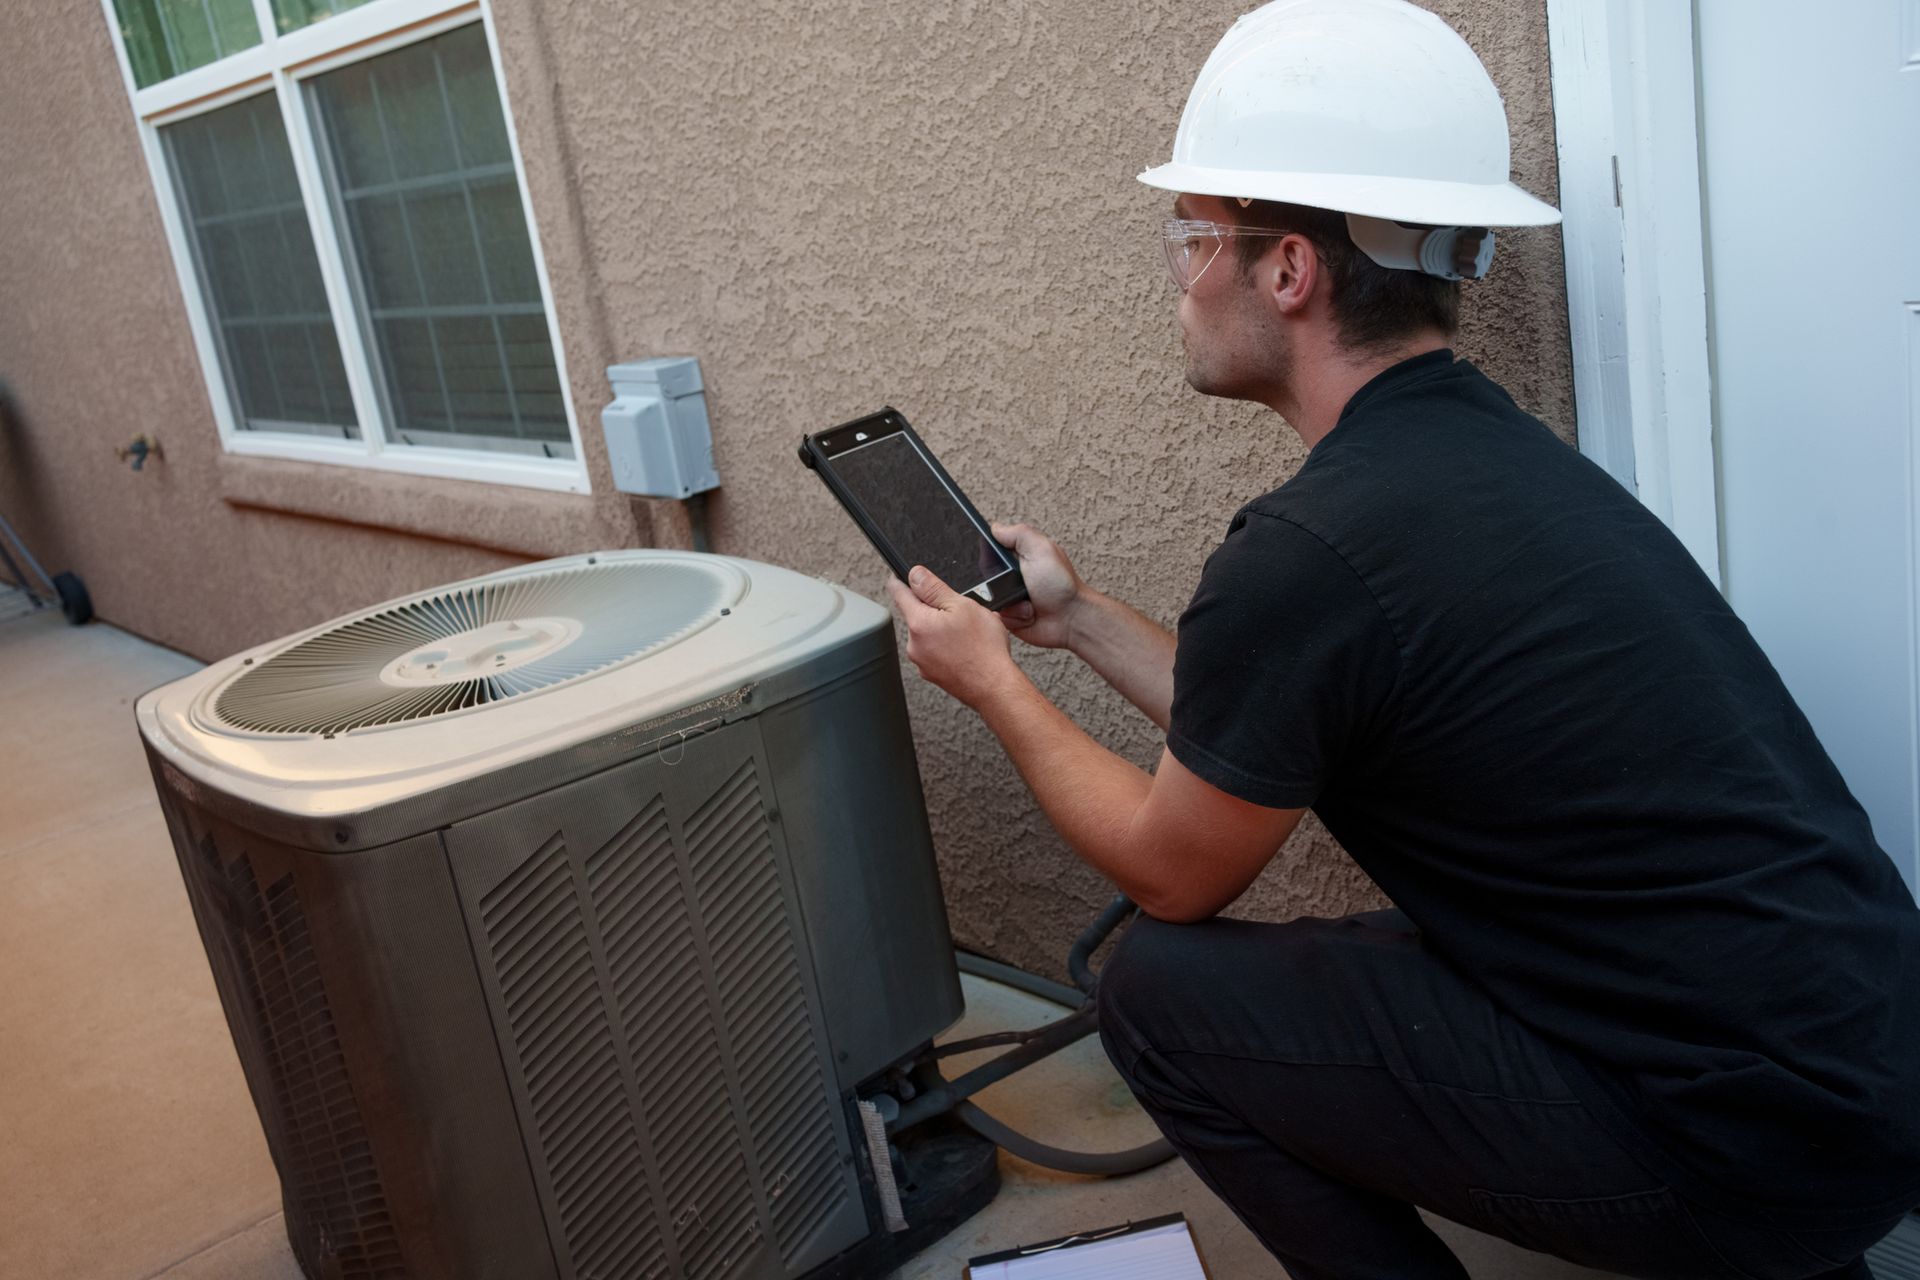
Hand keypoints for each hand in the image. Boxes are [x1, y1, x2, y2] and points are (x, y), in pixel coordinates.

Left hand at [885, 566, 1024, 708]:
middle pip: (916, 615)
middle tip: (959, 613)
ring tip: (967, 634)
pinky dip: (946, 646)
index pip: (899, 593)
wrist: (994, 687)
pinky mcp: (931, 674)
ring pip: (927, 634)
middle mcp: (914, 644)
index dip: (900, 580)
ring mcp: (922, 662)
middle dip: (933, 609)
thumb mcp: (962, 605)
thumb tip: (914, 574)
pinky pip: (934, 651)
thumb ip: (933, 588)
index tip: (898, 577)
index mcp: (918, 623)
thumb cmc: (983, 648)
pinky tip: (965, 648)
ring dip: (941, 629)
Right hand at [990, 522, 1087, 650]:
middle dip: (997, 583)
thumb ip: (1019, 534)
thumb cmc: (1062, 585)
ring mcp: (1010, 597)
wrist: (1071, 619)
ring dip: (1008, 603)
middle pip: (983, 576)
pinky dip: (1012, 617)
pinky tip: (1029, 615)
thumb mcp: (1041, 550)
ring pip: (988, 599)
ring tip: (1028, 602)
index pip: (989, 550)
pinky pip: (997, 617)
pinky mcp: (1009, 617)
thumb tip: (996, 528)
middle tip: (1019, 584)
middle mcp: (1011, 576)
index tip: (999, 564)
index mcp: (1018, 556)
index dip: (988, 555)